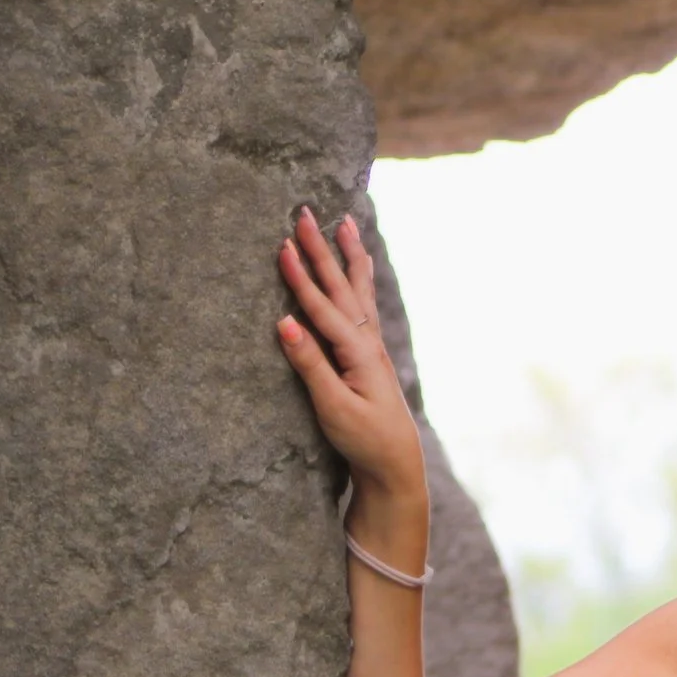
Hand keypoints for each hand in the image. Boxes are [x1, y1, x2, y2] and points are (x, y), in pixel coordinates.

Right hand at [274, 207, 424, 501]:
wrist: (395, 463)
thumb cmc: (363, 439)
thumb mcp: (333, 407)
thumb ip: (310, 364)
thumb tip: (284, 322)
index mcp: (358, 352)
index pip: (322, 307)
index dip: (300, 277)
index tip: (281, 244)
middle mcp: (367, 342)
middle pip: (341, 287)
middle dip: (322, 250)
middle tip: (305, 213)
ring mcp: (370, 346)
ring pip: (357, 290)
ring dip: (347, 256)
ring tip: (343, 223)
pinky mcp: (368, 354)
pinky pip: (362, 304)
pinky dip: (358, 279)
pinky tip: (358, 266)